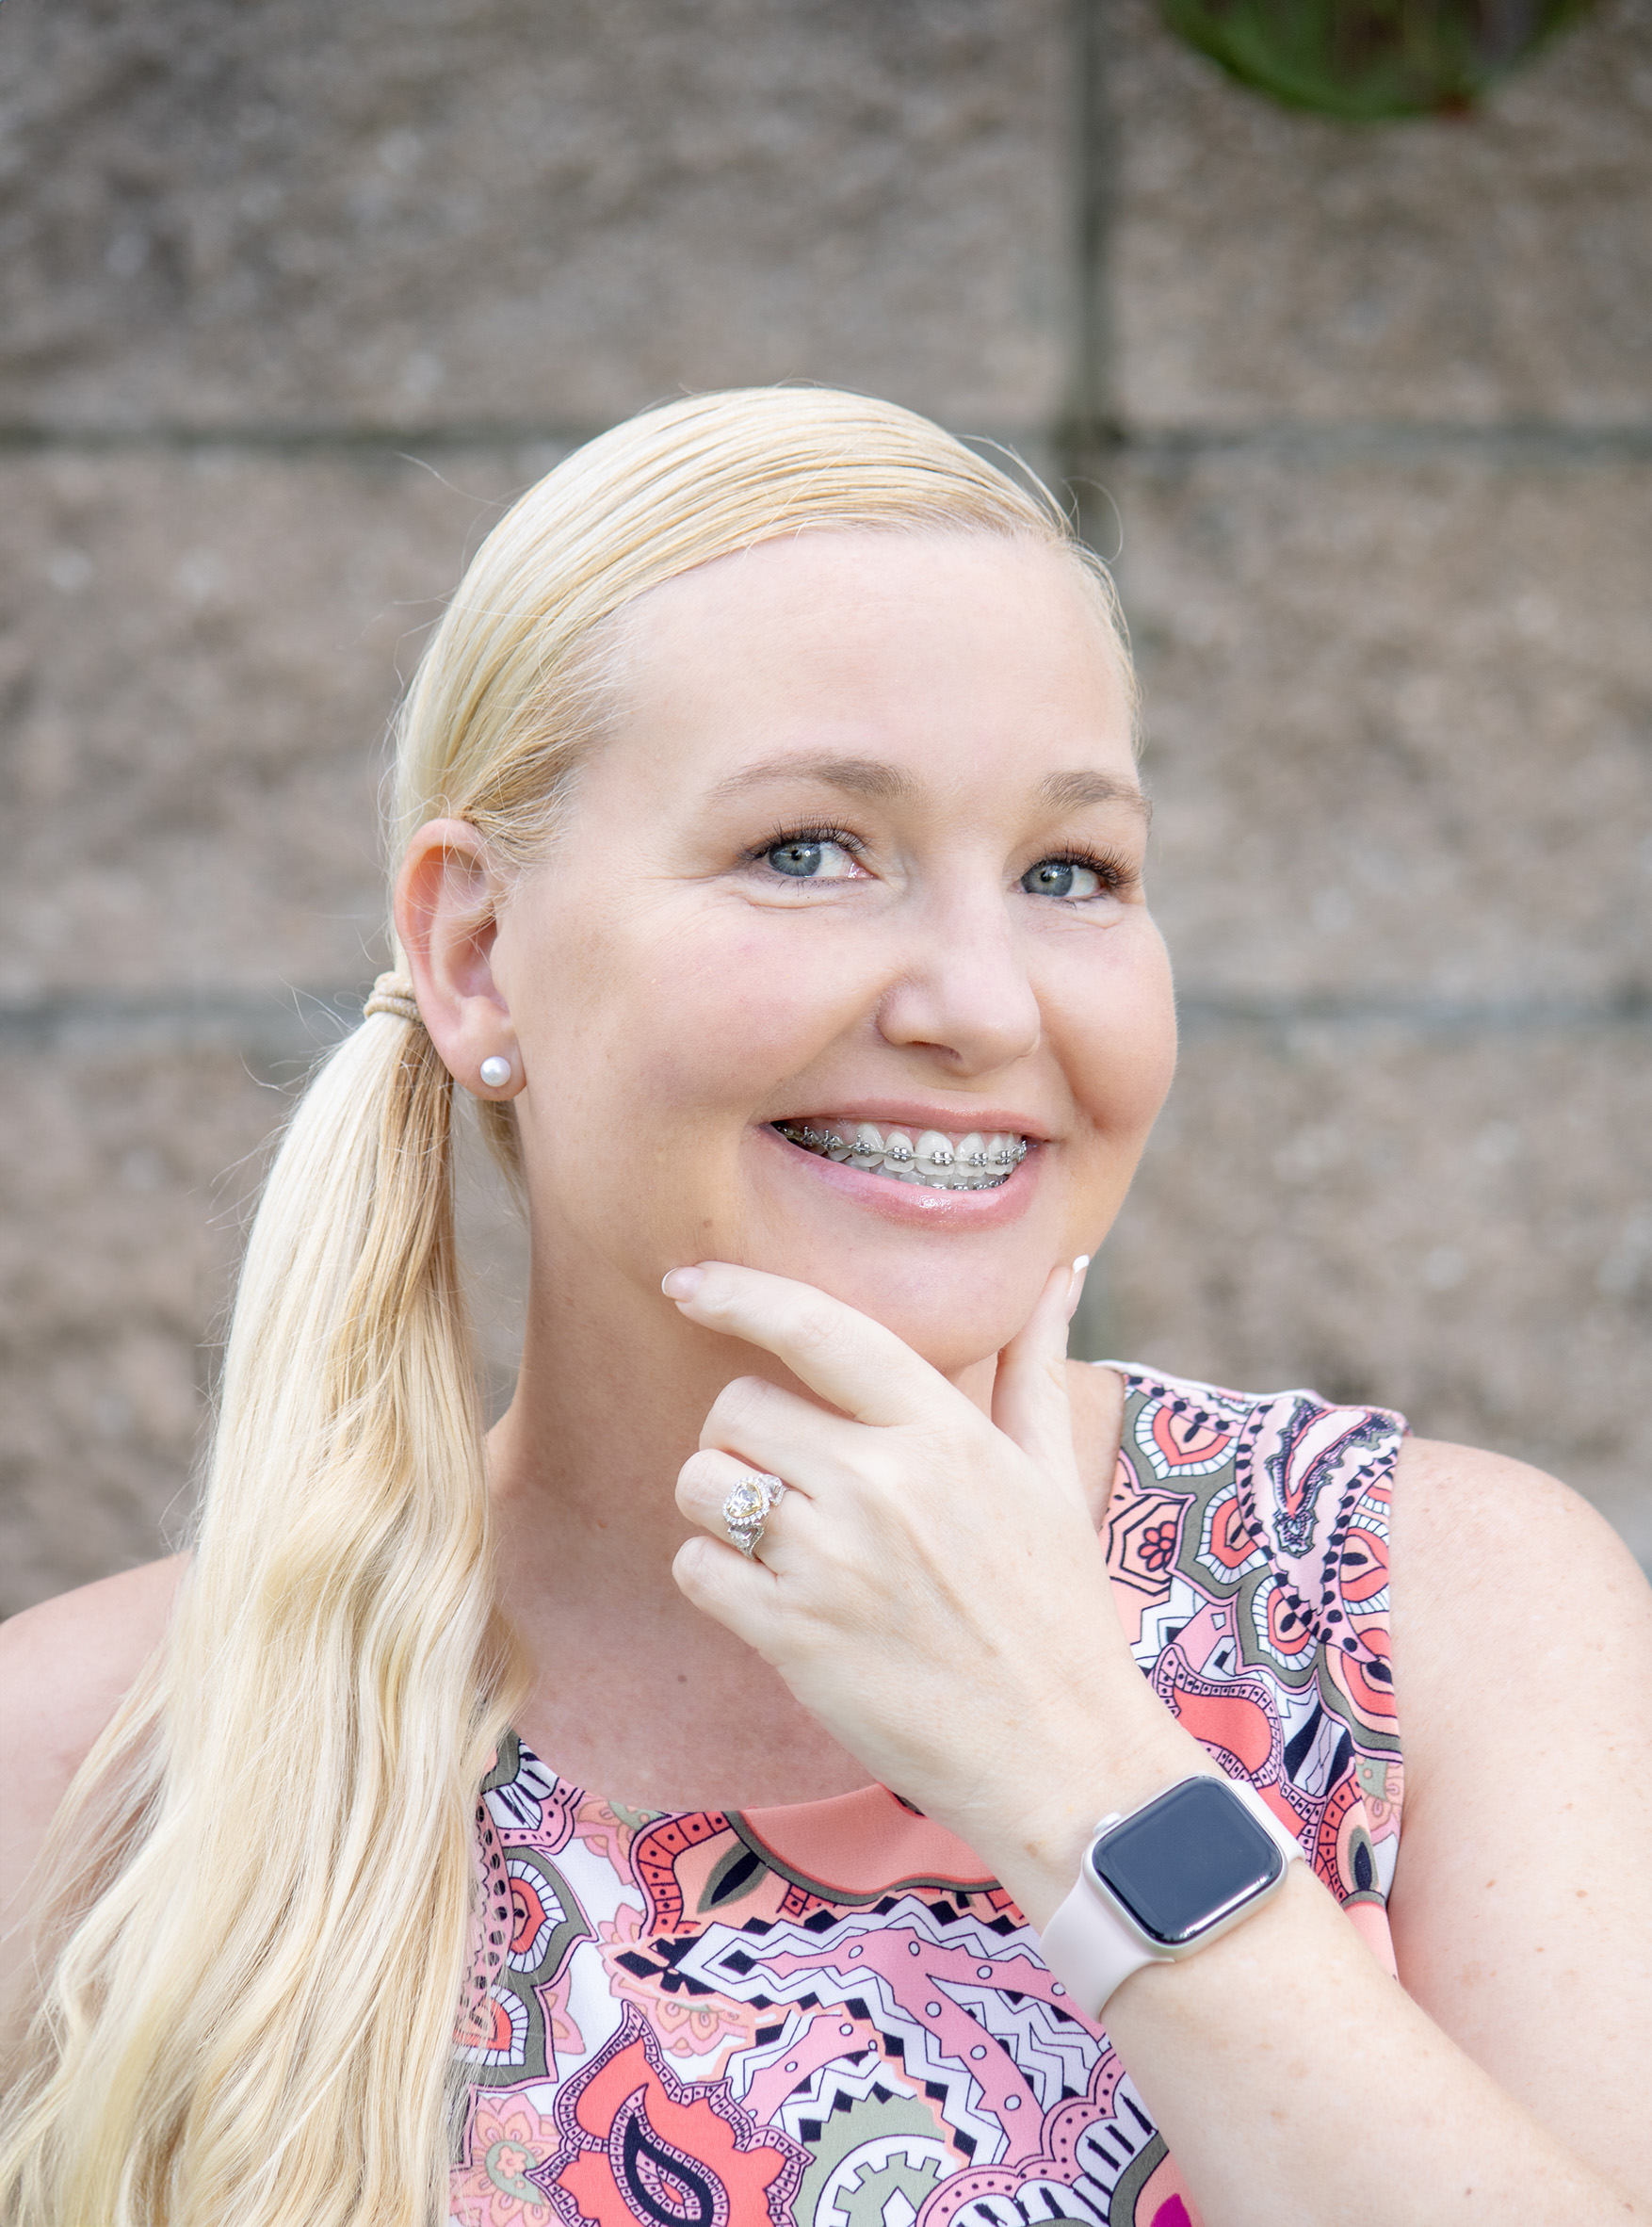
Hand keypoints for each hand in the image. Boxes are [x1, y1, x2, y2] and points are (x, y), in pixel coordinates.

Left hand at [665, 1258, 1198, 1920]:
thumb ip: (1034, 1364)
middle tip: (794, 1483)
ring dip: (720, 1504)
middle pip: (737, 1407)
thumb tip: (1061, 1270)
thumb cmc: (1058, 1611)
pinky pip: (695, 1567)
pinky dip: (714, 1577)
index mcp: (941, 1430)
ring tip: (781, 1540)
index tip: (686, 1282)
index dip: (738, 1293)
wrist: (1061, 1756)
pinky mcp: (793, 1635)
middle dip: (744, 1437)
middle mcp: (881, 1482)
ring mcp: (832, 1560)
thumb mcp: (1051, 1475)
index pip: (817, 1328)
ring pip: (702, 1481)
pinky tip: (771, 1598)